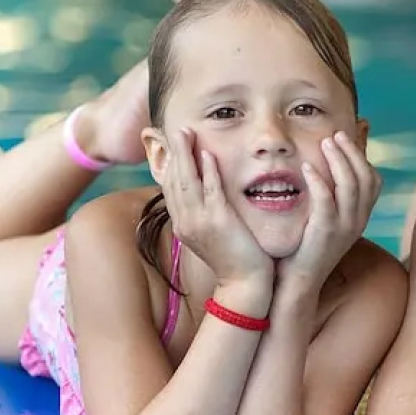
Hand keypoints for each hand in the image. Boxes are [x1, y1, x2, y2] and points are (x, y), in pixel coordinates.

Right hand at [162, 128, 270, 287]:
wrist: (245, 285)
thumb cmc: (235, 259)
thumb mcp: (214, 234)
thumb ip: (207, 214)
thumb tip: (207, 198)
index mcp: (184, 224)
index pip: (171, 188)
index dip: (170, 163)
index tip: (170, 143)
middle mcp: (186, 222)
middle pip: (174, 180)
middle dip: (174, 152)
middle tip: (175, 129)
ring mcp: (200, 222)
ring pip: (187, 181)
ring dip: (186, 154)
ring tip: (185, 132)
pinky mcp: (219, 223)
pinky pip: (211, 191)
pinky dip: (208, 171)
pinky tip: (207, 154)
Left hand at [277, 131, 380, 294]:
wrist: (300, 283)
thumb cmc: (306, 249)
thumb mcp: (325, 221)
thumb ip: (329, 197)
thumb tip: (324, 171)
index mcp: (361, 217)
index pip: (374, 180)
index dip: (363, 156)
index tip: (348, 136)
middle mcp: (358, 220)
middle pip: (365, 176)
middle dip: (352, 151)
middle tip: (335, 134)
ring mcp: (345, 227)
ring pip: (351, 184)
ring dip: (339, 159)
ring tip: (325, 142)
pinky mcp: (326, 232)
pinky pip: (327, 200)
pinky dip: (319, 180)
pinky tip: (307, 167)